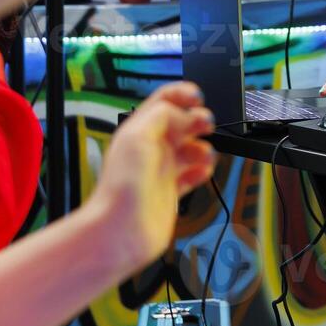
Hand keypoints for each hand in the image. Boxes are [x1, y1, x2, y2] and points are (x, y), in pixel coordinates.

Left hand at [88, 82, 215, 271]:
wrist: (120, 230)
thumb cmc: (122, 187)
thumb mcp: (138, 136)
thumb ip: (163, 116)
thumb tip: (183, 115)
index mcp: (140, 131)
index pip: (163, 101)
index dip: (182, 94)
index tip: (198, 98)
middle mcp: (151, 149)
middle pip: (181, 124)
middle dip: (198, 121)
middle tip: (206, 126)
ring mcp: (161, 171)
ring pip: (191, 149)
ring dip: (203, 149)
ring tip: (204, 156)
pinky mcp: (170, 192)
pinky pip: (192, 176)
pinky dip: (202, 172)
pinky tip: (201, 173)